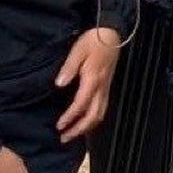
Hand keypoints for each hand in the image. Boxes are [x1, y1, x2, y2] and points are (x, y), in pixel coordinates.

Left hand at [55, 27, 121, 142]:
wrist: (113, 34)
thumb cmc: (94, 40)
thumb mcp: (78, 49)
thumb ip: (69, 67)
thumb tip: (59, 84)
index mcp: (93, 79)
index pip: (81, 104)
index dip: (70, 117)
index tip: (59, 126)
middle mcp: (101, 88)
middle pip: (93, 116)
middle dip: (79, 129)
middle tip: (64, 138)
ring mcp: (106, 89)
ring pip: (99, 115)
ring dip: (86, 128)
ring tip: (72, 134)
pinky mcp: (107, 88)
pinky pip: (102, 109)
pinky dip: (92, 120)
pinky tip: (84, 122)